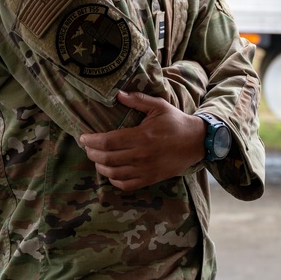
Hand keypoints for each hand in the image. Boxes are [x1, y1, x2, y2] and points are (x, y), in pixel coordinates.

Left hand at [81, 91, 206, 191]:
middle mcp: (142, 155)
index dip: (91, 141)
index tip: (83, 137)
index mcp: (142, 136)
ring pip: (113, 173)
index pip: (108, 142)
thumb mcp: (159, 106)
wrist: (197, 141)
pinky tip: (112, 172)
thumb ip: (138, 100)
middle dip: (92, 153)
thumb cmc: (176, 122)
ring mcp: (146, 169)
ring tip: (97, 159)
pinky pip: (126, 185)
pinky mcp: (151, 179)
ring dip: (100, 167)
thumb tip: (118, 94)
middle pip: (107, 158)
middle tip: (88, 147)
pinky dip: (114, 180)